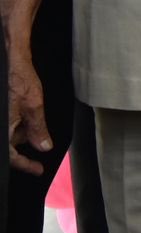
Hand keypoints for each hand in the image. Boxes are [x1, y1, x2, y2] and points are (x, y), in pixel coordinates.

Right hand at [7, 51, 49, 174]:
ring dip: (23, 130)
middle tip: (42, 134)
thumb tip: (43, 146)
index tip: (38, 170)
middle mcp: (2, 123)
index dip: (25, 165)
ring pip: (11, 133)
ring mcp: (3, 117)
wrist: (12, 62)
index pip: (11, 156)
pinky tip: (27, 111)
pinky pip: (10, 123)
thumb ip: (37, 128)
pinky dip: (19, 122)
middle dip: (26, 140)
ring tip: (33, 110)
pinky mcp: (4, 112)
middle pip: (10, 144)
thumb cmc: (19, 80)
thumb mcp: (33, 105)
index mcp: (4, 127)